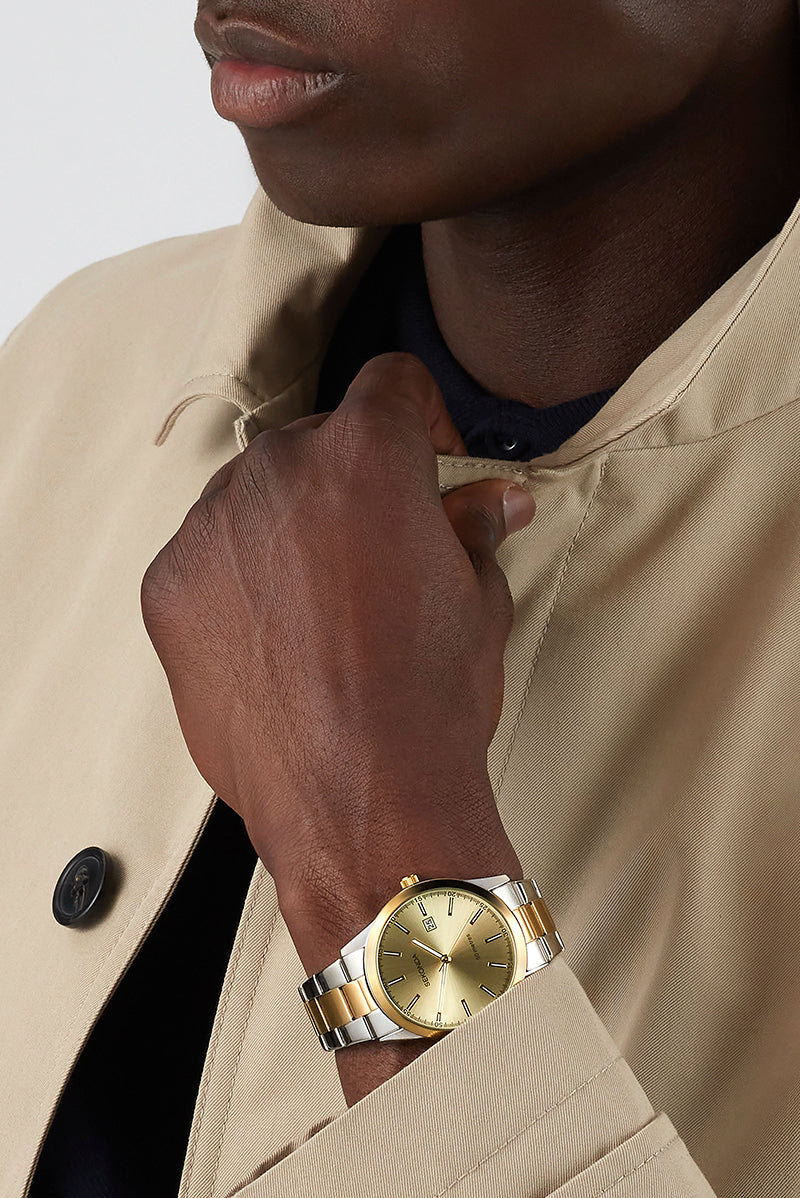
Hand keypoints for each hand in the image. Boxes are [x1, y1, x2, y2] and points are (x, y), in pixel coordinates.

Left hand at [140, 352, 534, 980]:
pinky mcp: (169, 588)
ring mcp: (211, 529)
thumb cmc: (428, 699)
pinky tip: (274, 638)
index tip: (429, 458)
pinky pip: (207, 555)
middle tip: (380, 549)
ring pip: (254, 497)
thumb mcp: (477, 601)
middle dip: (352, 480)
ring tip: (324, 606)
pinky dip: (238, 578)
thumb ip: (472, 529)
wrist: (360, 798)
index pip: (391, 383)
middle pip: (316, 442)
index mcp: (367, 456)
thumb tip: (493, 502)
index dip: (421, 415)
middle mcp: (278, 472)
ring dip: (290, 527)